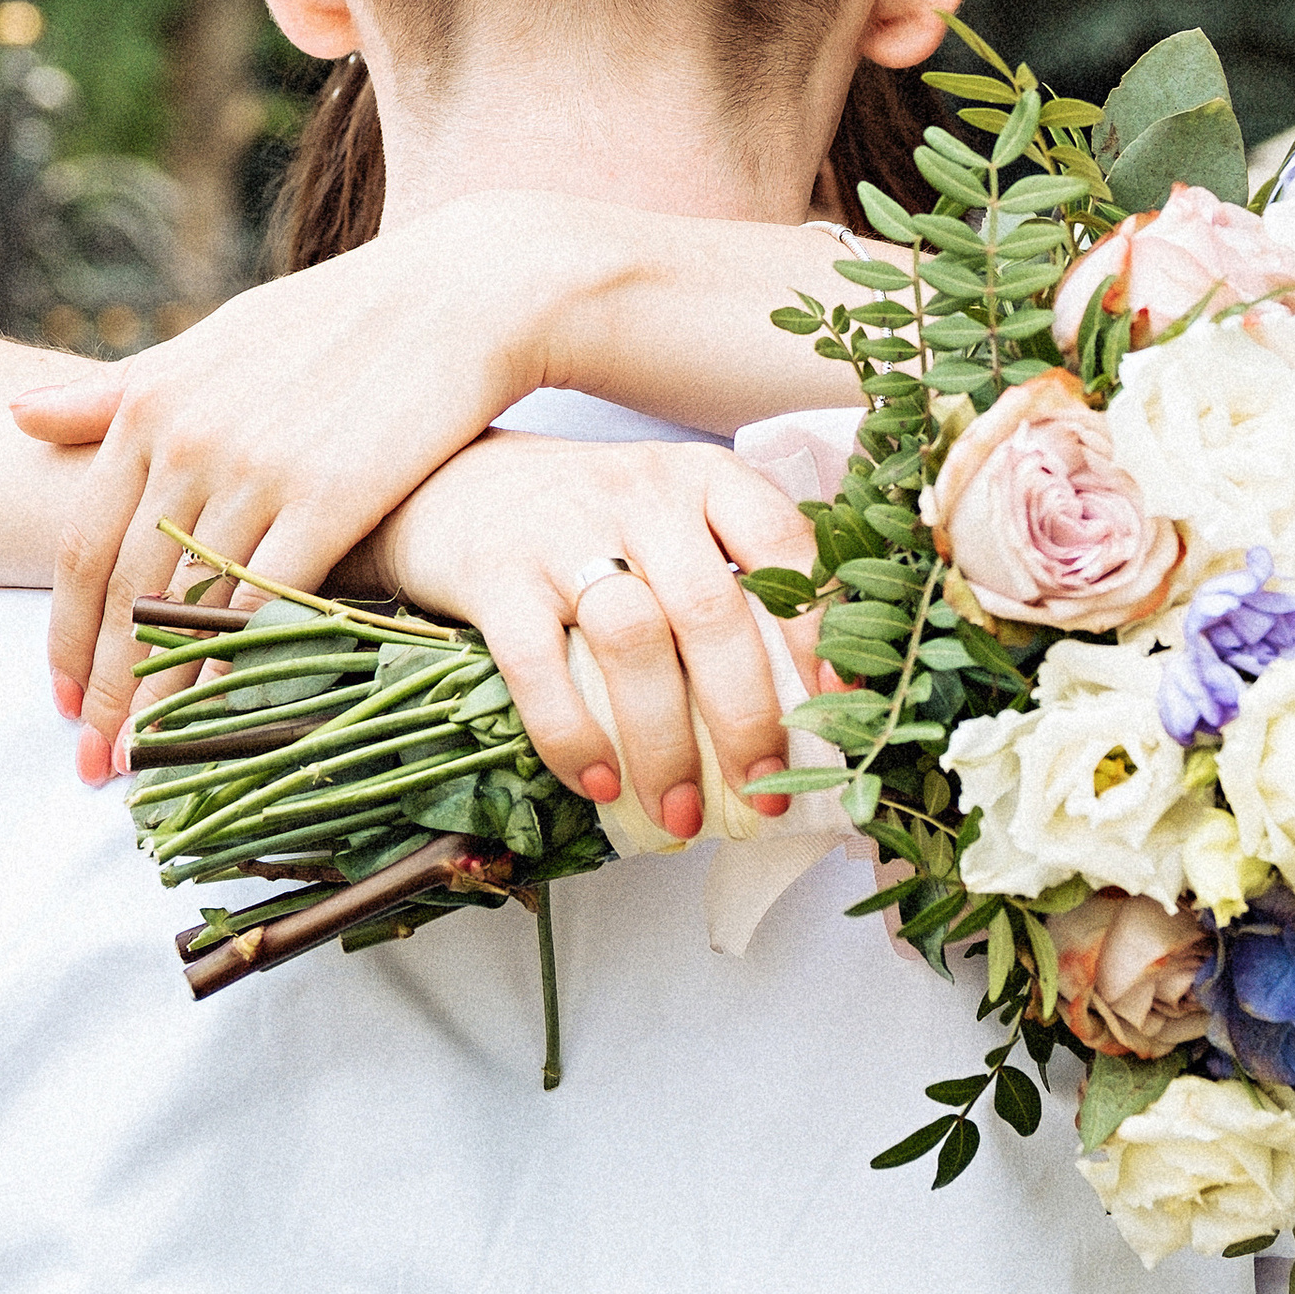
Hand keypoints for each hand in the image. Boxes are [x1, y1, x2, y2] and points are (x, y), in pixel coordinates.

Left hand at [9, 196, 557, 758]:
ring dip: (164, 696)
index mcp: (152, 403)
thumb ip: (120, 390)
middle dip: (104, 690)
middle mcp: (189, 439)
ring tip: (148, 763)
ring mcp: (257, 469)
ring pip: (192, 609)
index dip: (67, 634)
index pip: (83, 546)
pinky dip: (241, 667)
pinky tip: (228, 718)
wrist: (457, 293)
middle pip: (127, 594)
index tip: (60, 701)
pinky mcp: (329, 497)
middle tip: (92, 765)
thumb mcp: (215, 340)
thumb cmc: (334, 318)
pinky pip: (268, 603)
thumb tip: (14, 413)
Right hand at [356, 435, 820, 839]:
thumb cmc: (591, 520)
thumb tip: (807, 705)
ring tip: (679, 814)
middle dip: (745, 717)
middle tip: (764, 793)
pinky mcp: (495, 573)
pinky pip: (537, 664)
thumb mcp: (673, 518)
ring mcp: (565, 529)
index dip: (820, 629)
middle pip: (711, 610)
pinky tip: (597, 782)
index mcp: (705, 479)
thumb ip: (731, 578)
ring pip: (633, 640)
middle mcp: (643, 494)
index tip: (840, 706)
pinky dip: (571, 734)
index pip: (783, 545)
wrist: (453, 480)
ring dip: (664, 742)